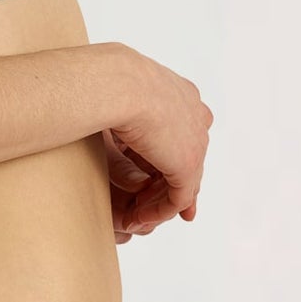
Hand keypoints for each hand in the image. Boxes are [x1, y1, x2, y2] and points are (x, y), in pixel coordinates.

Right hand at [100, 45, 209, 241]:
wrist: (116, 83)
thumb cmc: (105, 83)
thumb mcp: (119, 105)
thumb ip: (128, 128)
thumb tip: (125, 150)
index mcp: (181, 94)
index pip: (181, 133)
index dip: (165, 157)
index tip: (149, 178)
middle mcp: (194, 115)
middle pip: (186, 158)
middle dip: (169, 186)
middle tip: (148, 207)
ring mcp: (195, 140)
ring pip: (183, 181)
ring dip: (158, 201)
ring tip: (134, 217)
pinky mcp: (187, 164)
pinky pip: (177, 198)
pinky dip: (157, 211)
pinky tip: (137, 218)